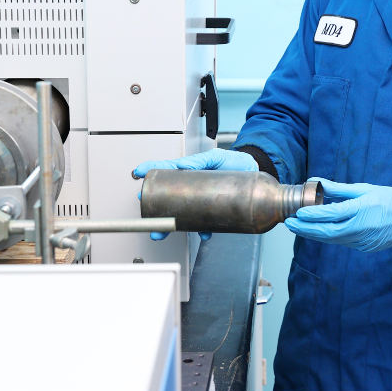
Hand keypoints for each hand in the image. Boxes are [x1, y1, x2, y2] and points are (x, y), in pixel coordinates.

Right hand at [132, 148, 258, 239]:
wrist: (254, 171)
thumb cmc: (234, 161)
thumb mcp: (216, 157)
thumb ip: (200, 160)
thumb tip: (182, 164)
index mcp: (189, 171)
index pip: (165, 171)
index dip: (150, 171)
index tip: (138, 173)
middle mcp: (191, 188)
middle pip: (167, 199)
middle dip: (154, 210)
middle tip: (147, 214)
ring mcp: (200, 201)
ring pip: (181, 216)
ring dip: (171, 226)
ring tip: (164, 231)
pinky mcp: (213, 212)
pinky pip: (204, 224)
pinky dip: (202, 230)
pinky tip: (204, 233)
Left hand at [285, 180, 391, 251]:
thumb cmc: (389, 199)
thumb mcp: (365, 189)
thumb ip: (339, 189)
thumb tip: (317, 182)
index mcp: (362, 210)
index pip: (332, 214)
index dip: (313, 215)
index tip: (298, 213)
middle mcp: (360, 228)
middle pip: (327, 232)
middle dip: (306, 229)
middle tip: (290, 223)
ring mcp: (361, 240)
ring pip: (332, 239)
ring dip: (313, 234)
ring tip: (298, 228)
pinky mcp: (363, 247)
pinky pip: (341, 242)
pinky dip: (326, 237)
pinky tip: (316, 232)